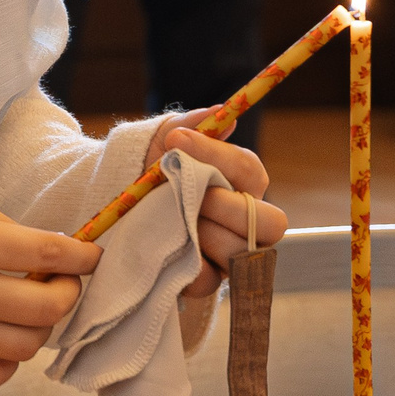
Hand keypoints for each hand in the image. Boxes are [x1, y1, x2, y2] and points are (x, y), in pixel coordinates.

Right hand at [0, 176, 100, 391]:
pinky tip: (3, 344)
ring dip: (41, 328)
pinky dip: (6, 366)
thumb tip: (39, 249)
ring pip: (24, 348)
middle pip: (48, 308)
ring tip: (32, 310)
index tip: (90, 256)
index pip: (51, 255)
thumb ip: (0, 225)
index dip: (83, 256)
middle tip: (63, 281)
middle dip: (69, 293)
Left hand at [143, 113, 288, 300]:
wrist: (122, 196)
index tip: (175, 140)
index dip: (216, 156)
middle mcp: (247, 219)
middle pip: (272, 223)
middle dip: (226, 206)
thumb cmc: (156, 164)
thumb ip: (196, 124)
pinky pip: (208, 280)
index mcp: (245, 181)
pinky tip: (165, 243)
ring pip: (237, 251)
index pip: (250, 170)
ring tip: (167, 215)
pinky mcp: (207, 279)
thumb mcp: (170, 136)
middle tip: (186, 192)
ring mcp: (230, 253)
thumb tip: (221, 114)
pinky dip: (184, 261)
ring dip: (199, 231)